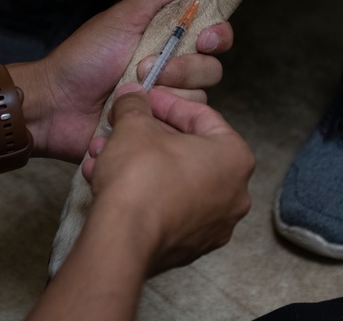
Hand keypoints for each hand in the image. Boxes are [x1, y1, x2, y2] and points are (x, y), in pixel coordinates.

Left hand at [30, 0, 233, 161]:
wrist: (56, 104)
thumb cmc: (84, 58)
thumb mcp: (124, 18)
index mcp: (166, 38)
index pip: (213, 34)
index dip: (217, 35)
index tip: (204, 38)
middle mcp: (172, 69)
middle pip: (211, 68)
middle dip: (185, 68)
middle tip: (152, 66)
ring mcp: (166, 100)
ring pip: (199, 98)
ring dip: (168, 92)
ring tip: (134, 89)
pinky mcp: (159, 126)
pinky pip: (183, 125)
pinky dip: (162, 116)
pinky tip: (139, 112)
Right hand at [81, 85, 254, 274]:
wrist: (123, 239)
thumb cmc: (140, 178)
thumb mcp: (134, 125)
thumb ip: (135, 105)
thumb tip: (132, 96)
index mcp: (235, 158)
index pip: (202, 117)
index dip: (167, 103)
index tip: (145, 99)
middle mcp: (235, 194)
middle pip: (188, 150)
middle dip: (149, 136)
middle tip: (124, 127)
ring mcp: (214, 225)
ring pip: (175, 180)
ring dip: (141, 164)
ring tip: (107, 155)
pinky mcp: (190, 247)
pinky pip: (168, 208)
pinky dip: (144, 193)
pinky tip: (112, 183)